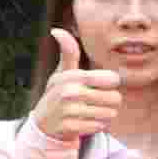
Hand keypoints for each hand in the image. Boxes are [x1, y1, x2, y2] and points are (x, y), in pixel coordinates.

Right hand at [25, 28, 122, 146]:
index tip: (97, 86)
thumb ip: (68, 52)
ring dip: (103, 115)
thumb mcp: (62, 72)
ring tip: (88, 112)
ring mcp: (69, 111)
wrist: (42, 123)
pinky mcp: (70, 128)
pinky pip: (99, 127)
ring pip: (109, 114)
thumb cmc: (58, 93)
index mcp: (73, 76)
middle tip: (94, 102)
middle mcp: (70, 92)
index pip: (112, 79)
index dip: (109, 83)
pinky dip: (95, 126)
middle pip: (115, 98)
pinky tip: (83, 122)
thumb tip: (56, 30)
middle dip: (109, 102)